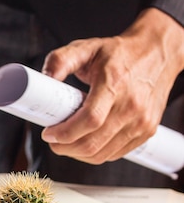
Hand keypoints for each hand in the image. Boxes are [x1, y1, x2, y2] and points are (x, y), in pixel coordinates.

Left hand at [40, 8, 183, 163]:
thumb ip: (61, 60)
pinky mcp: (147, 131)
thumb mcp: (86, 48)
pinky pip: (115, 154)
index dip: (65, 133)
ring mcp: (141, 121)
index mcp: (115, 84)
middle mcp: (131, 106)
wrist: (157, 54)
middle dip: (65, 148)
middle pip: (93, 143)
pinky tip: (85, 143)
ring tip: (65, 143)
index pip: (90, 120)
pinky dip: (95, 154)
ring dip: (77, 154)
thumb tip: (45, 78)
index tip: (48, 133)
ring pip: (102, 154)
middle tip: (52, 141)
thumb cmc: (120, 53)